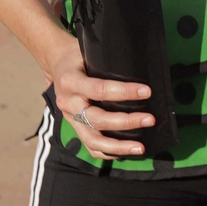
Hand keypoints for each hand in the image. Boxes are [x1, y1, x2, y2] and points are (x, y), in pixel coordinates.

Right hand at [44, 34, 153, 157]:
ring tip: (140, 147)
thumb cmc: (78, 56)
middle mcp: (68, 103)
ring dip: (118, 146)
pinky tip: (125, 153)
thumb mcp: (88, 52)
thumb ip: (107, 62)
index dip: (124, 92)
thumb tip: (141, 68)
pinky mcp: (74, 127)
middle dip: (126, 122)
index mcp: (71, 81)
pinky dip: (108, 153)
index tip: (146, 92)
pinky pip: (89, 146)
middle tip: (150, 119)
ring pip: (92, 140)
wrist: (56, 63)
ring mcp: (70, 118)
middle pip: (98, 119)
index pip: (100, 89)